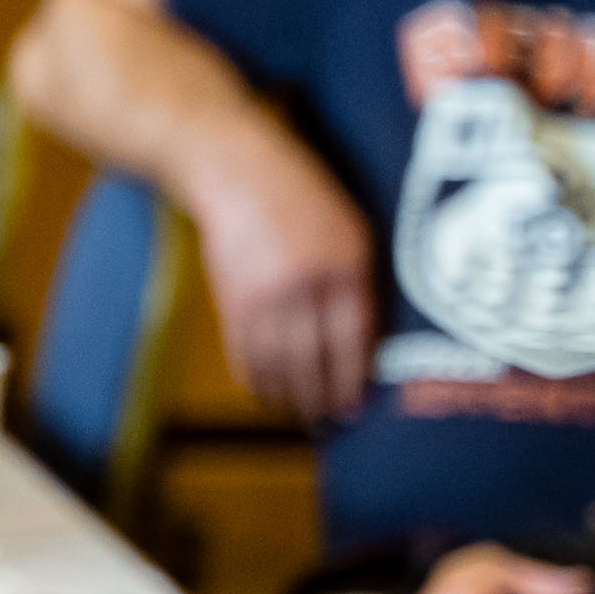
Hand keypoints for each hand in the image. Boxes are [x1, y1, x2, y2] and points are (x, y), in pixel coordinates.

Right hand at [195, 138, 387, 423]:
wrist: (235, 171)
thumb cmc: (303, 195)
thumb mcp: (351, 229)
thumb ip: (360, 281)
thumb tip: (363, 342)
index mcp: (345, 266)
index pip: (354, 340)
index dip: (354, 379)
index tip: (358, 404)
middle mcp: (306, 285)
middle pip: (315, 362)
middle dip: (322, 400)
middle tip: (329, 423)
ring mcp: (264, 295)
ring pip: (277, 366)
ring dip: (288, 399)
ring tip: (299, 416)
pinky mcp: (231, 299)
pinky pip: (243, 354)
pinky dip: (254, 381)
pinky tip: (265, 395)